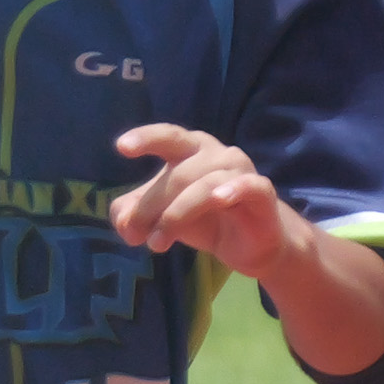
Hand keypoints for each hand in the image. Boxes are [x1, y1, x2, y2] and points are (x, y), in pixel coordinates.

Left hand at [108, 123, 303, 278]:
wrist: (250, 246)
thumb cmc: (204, 220)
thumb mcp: (160, 218)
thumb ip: (134, 216)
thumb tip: (123, 224)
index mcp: (190, 151)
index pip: (168, 136)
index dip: (146, 138)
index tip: (121, 147)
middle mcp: (217, 155)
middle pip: (180, 170)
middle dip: (152, 203)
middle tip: (133, 232)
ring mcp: (241, 172)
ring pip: (205, 185)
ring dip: (177, 214)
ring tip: (157, 243)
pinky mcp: (262, 194)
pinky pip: (249, 186)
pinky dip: (233, 188)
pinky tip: (218, 199)